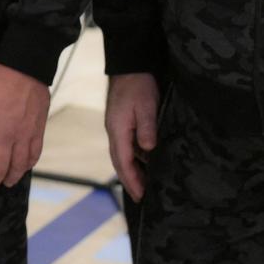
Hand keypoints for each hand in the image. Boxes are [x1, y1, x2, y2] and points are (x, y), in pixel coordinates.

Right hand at [104, 72, 160, 201]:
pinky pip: (126, 146)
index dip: (132, 180)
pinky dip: (134, 158)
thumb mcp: (146, 106)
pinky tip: (145, 162)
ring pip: (123, 155)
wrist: (129, 66)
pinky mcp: (121, 122)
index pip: (124, 162)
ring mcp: (116, 127)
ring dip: (131, 170)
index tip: (141, 196)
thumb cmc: (138, 85)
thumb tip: (148, 149)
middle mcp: (114, 131)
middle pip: (119, 162)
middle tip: (142, 197)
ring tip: (145, 184)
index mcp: (118, 130)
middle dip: (130, 180)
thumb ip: (147, 128)